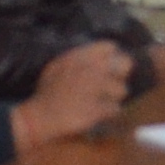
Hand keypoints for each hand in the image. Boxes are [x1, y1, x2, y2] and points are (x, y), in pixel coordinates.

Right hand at [11, 42, 132, 149]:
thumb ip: (80, 57)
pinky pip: (115, 108)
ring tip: (100, 102)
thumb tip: (105, 53)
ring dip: (113, 97)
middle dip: (120, 75)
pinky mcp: (96, 108)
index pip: (110, 47)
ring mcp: (94, 89)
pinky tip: (97, 114)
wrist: (40, 117)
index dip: (112, 58)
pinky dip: (108, 113)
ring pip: (122, 90)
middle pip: (125, 64)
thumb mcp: (59, 66)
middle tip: (111, 85)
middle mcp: (90, 69)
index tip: (108, 68)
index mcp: (79, 56)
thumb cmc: (48, 92)